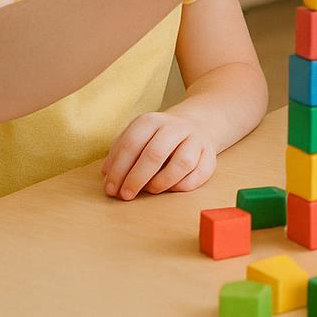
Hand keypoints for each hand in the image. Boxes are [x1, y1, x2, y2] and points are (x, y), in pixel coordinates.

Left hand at [101, 111, 215, 200]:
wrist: (197, 123)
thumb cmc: (157, 137)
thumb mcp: (137, 136)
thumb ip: (120, 152)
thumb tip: (107, 173)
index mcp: (152, 120)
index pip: (131, 144)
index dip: (119, 169)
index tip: (111, 189)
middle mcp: (176, 127)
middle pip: (155, 154)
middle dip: (136, 179)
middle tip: (126, 195)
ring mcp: (196, 139)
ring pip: (183, 163)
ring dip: (162, 182)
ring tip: (150, 190)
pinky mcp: (210, 154)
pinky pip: (199, 174)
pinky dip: (182, 185)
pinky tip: (170, 188)